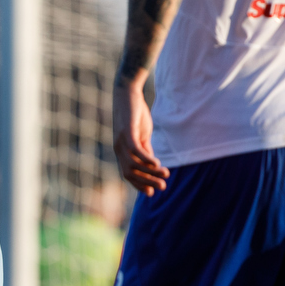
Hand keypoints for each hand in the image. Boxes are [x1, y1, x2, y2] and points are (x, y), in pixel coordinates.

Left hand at [112, 75, 168, 195]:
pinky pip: (136, 151)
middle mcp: (118, 149)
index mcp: (122, 152)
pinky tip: (157, 163)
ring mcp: (121, 142)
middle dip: (146, 182)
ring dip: (150, 173)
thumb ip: (145, 149)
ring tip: (165, 174)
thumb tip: (152, 164)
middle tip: (163, 187)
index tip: (153, 192)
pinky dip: (146, 160)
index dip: (139, 185)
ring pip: (133, 165)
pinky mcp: (126, 133)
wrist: (127, 94)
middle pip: (130, 174)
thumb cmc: (135, 114)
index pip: (128, 174)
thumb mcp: (141, 135)